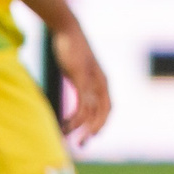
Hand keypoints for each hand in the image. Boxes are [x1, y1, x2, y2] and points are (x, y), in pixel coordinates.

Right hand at [53, 24, 111, 146]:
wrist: (67, 30)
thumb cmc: (71, 50)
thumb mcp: (78, 70)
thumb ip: (81, 83)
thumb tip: (77, 93)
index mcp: (102, 82)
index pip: (108, 108)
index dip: (102, 123)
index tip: (91, 135)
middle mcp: (101, 83)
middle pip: (103, 113)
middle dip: (94, 130)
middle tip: (83, 144)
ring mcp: (92, 80)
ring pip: (92, 112)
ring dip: (81, 128)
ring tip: (69, 137)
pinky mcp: (82, 78)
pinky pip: (82, 104)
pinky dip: (75, 118)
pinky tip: (65, 124)